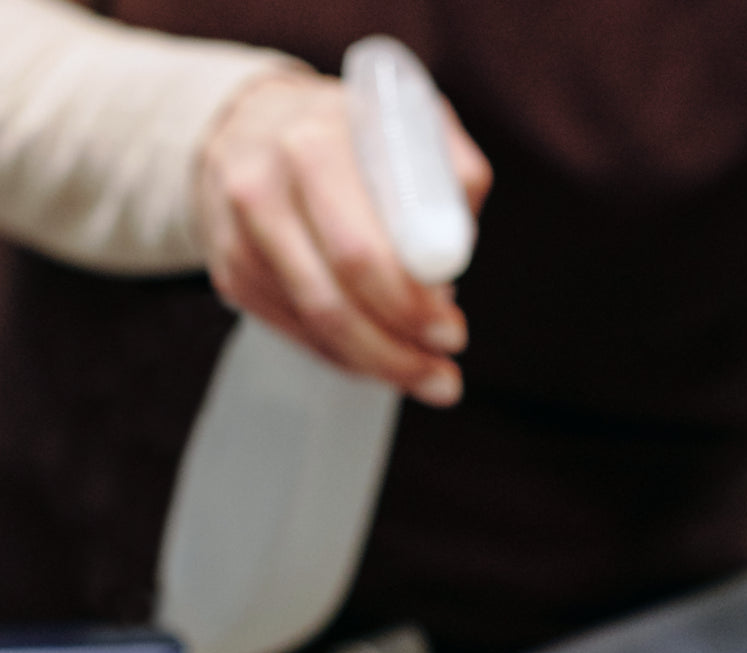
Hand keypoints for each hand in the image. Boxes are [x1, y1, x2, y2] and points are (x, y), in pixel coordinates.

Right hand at [195, 70, 492, 404]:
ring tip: (427, 376)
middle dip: (398, 349)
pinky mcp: (231, 271)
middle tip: (445, 373)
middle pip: (333, 301)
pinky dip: (344, 355)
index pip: (361, 251)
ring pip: (314, 325)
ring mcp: (238, 234)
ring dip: (377, 363)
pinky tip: (380, 357)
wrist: (252, 122)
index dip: (410, 304)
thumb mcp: (408, 123)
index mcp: (314, 144)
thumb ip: (449, 170)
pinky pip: (295, 331)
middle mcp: (263, 187)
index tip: (452, 332)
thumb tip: (456, 245)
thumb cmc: (352, 133)